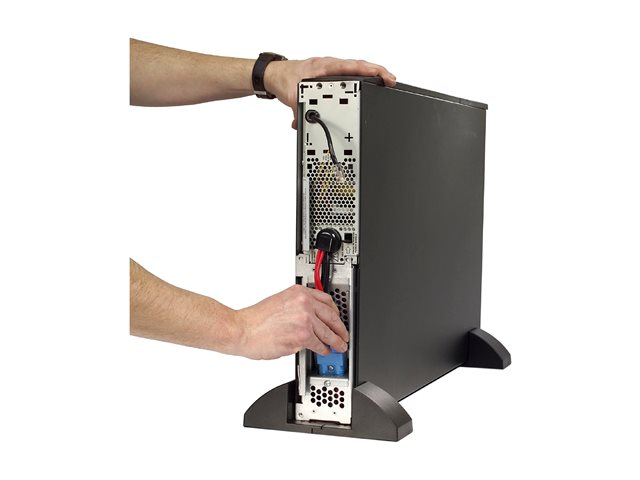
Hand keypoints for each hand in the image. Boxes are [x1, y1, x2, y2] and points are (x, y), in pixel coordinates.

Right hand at [234, 285, 348, 359]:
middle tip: (344, 335)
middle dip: (341, 328)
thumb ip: (297, 306)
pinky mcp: (302, 336)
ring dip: (336, 341)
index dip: (336, 311)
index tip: (338, 317)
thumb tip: (311, 317)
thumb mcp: (280, 301)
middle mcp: (304, 303)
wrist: (242, 329)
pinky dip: (323, 349)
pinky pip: (319, 344)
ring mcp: (305, 319)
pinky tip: (324, 351)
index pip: (327, 300)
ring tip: (339, 346)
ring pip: (328, 332)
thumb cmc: (255, 319)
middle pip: (332, 317)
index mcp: (298, 292)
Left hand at [264, 57, 395, 127]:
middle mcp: (330, 66)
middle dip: (378, 72)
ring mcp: (332, 70)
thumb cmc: (284, 79)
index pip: (350, 66)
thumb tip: (302, 125)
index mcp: (323, 67)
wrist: (275, 74)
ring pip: (356, 69)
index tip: (382, 76)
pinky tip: (372, 85)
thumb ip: (298, 111)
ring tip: (388, 82)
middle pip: (359, 66)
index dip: (368, 70)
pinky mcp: (332, 76)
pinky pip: (350, 75)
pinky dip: (363, 78)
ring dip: (372, 74)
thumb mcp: (290, 96)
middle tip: (392, 81)